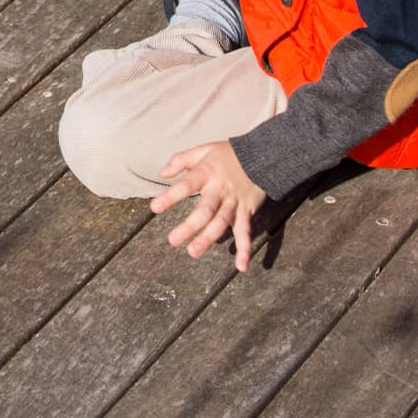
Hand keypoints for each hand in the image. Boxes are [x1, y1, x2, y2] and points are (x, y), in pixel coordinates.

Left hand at [151, 141, 265, 271]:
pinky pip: (245, 232)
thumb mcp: (203, 150)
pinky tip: (241, 267)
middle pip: (205, 210)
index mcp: (207, 173)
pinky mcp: (247, 211)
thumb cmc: (227, 153)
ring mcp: (234, 202)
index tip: (154, 208)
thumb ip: (181, 160)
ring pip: (221, 223)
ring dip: (208, 239)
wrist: (263, 155)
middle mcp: (220, 190)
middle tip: (173, 240)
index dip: (170, 196)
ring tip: (193, 252)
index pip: (186, 185)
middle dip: (189, 226)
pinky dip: (245, 250)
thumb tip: (162, 173)